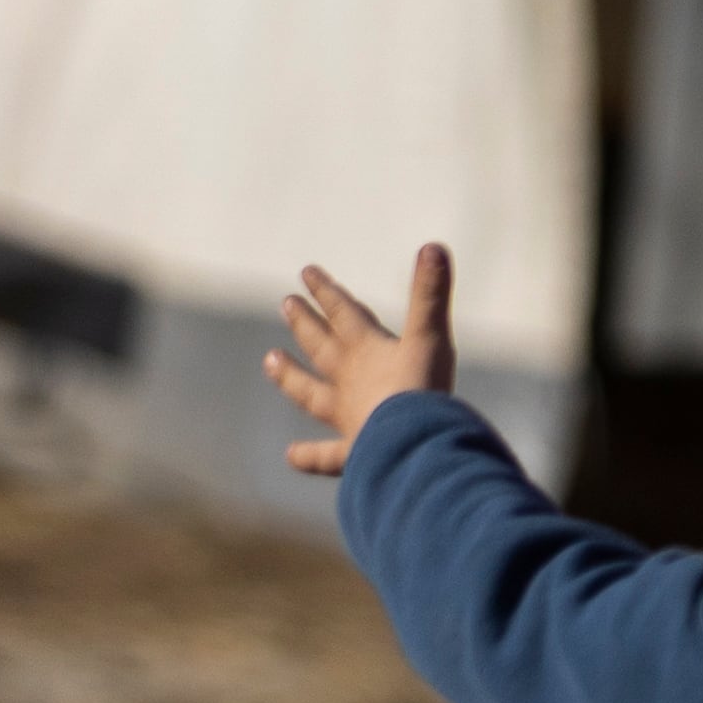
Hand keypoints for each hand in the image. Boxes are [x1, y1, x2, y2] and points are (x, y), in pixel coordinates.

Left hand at [265, 247, 456, 476]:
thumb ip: (430, 294)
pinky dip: (309, 456)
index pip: (343, 312)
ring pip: (311, 393)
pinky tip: (291, 456)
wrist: (410, 444)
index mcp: (366, 350)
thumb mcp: (430, 337)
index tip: (306, 272)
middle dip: (305, 323)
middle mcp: (348, 379)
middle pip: (320, 345)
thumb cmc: (421, 389)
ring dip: (290, 377)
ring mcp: (347, 416)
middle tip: (286, 303)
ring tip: (269, 361)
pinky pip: (327, 455)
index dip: (327, 291)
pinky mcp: (354, 451)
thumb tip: (433, 245)